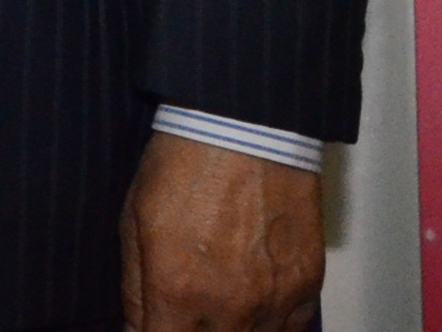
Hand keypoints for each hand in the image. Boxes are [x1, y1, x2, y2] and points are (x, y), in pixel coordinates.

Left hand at [121, 133, 322, 331]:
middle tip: (182, 312)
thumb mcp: (135, 222)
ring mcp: (274, 302)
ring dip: (229, 329)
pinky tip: (251, 304)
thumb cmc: (185, 166)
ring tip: (216, 307)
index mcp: (177, 292)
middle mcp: (230, 308)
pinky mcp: (307, 288)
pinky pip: (290, 330)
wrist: (247, 130)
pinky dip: (269, 325)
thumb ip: (135, 289)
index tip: (148, 326)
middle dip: (188, 331)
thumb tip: (134, 328)